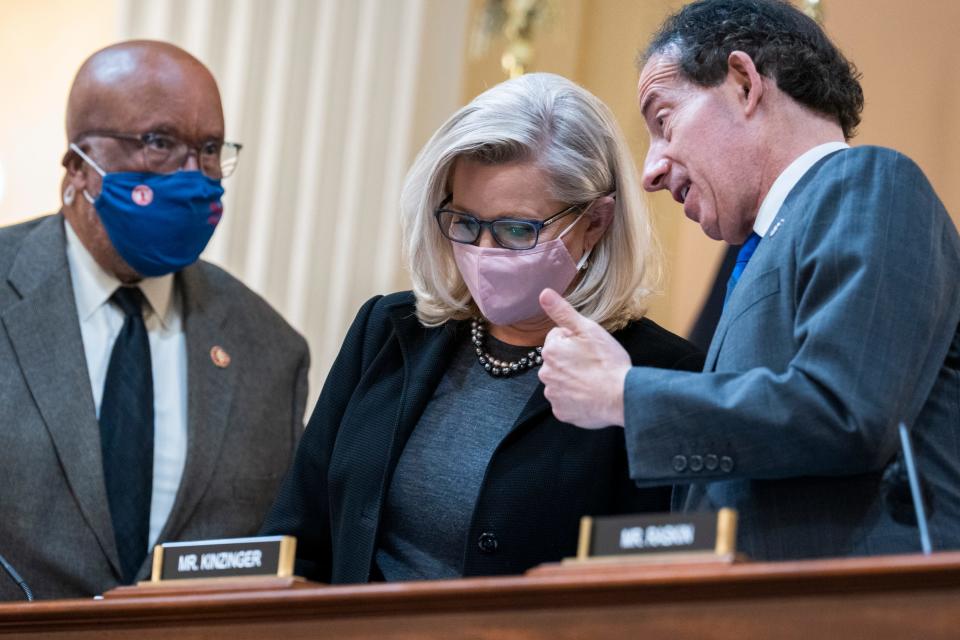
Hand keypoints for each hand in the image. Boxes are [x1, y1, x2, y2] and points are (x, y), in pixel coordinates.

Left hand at [537, 288, 630, 428]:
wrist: (620, 397)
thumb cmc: (607, 362)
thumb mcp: (587, 329)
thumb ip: (562, 311)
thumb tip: (543, 293)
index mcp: (551, 350)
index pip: (558, 338)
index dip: (576, 340)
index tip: (590, 348)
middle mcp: (546, 373)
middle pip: (558, 361)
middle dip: (572, 360)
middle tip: (594, 364)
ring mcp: (553, 395)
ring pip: (562, 382)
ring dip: (574, 380)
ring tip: (595, 380)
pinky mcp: (562, 413)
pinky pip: (566, 402)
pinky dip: (576, 399)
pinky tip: (591, 395)